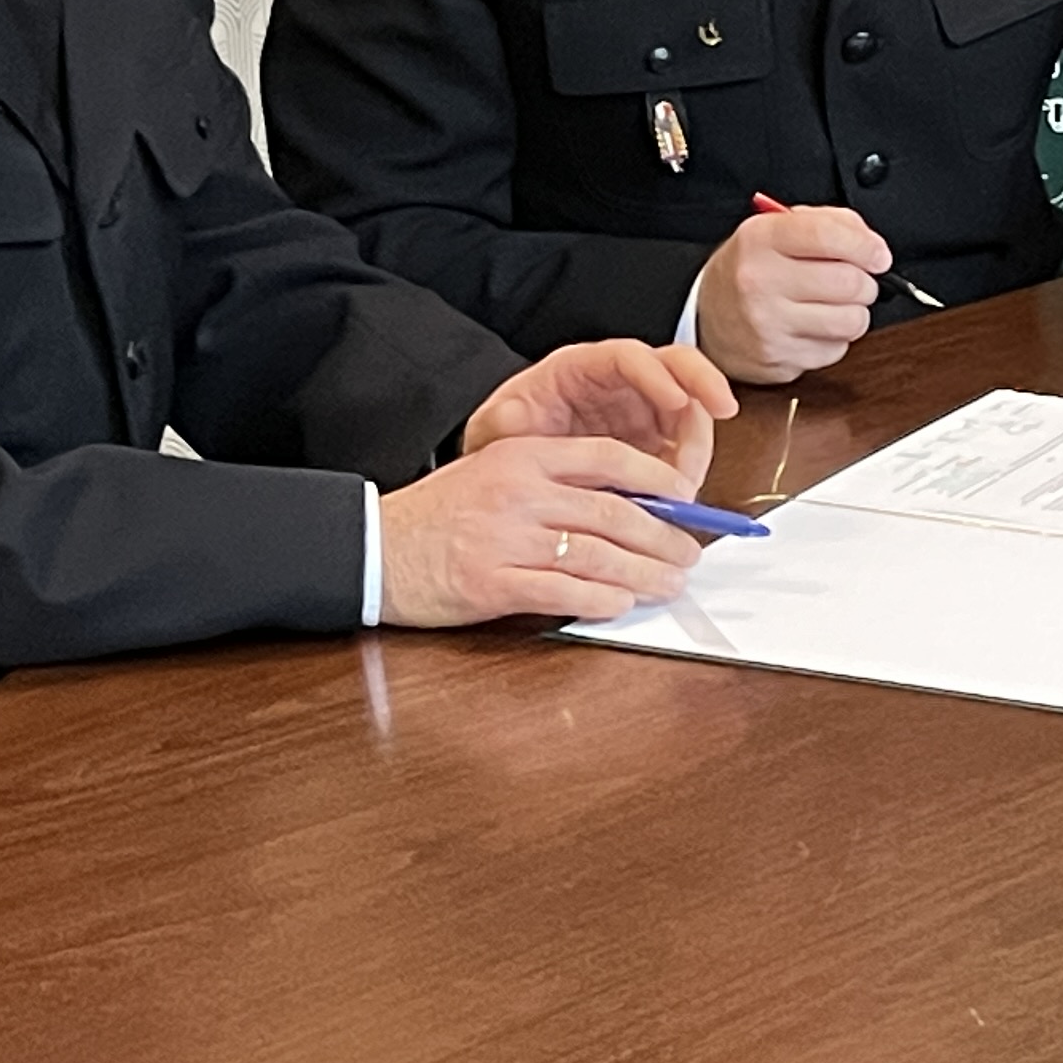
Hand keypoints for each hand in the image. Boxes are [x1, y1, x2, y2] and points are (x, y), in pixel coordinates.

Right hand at [377, 433, 722, 626]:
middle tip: (689, 553)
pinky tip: (621, 605)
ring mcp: (507, 539)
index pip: (608, 457)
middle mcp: (520, 493)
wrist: (372, 548)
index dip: (657, 478)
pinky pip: (564, 593)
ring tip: (669, 584)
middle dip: (664, 537)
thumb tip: (624, 500)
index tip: (686, 498)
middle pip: (615, 512)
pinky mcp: (494, 584)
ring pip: (599, 555)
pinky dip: (601, 601)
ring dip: (645, 574)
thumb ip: (551, 479)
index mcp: (523, 457)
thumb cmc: (436, 514)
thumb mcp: (493, 472)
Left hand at [462, 337, 734, 491]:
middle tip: (725, 409)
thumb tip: (513, 416)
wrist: (512, 469)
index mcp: (584, 368)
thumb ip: (503, 422)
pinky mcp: (656, 445)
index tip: (675, 397)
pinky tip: (680, 495)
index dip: (658, 374)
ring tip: (687, 479)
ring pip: (691, 411)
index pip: (631, 356)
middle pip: (678, 368)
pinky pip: (685, 450)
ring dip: (700, 439)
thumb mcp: (495, 428)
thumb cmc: (510, 436)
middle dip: (706, 383)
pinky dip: (690, 469)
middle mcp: (623, 384)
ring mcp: (644, 414)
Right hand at [692, 203, 890, 381]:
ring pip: (851, 321)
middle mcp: (759, 283)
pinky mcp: (777, 360)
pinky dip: (835, 339)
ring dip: (855, 312)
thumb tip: (872, 247)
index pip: (828, 236)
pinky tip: (814, 327)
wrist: (704, 315)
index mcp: (760, 241)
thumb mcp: (777, 229)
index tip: (878, 255)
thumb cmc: (751, 269)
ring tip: (836, 304)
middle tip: (856, 281)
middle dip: (866, 282)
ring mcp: (767, 326)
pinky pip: (835, 351)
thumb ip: (829, 224)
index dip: (867, 246)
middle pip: (849, 282)